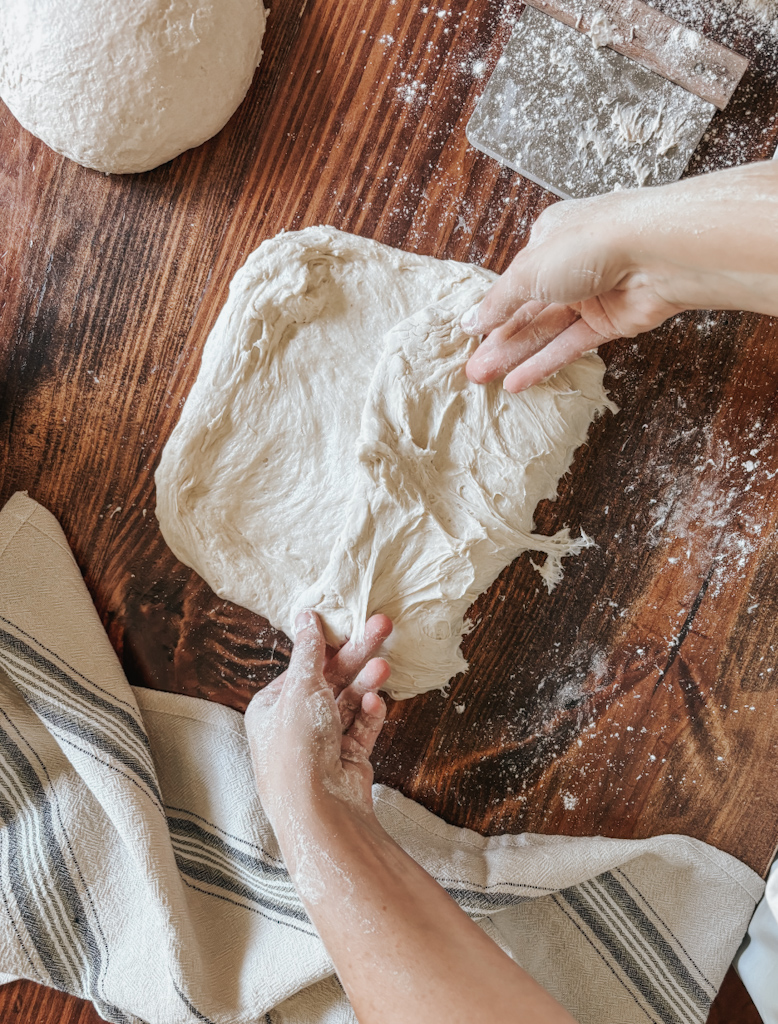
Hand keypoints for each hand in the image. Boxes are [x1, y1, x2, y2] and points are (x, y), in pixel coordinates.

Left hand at [244, 610, 392, 827]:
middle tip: (382, 626)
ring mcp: (322, 743)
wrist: (319, 809)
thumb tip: (306, 616)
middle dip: (357, 655)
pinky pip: (360, 728)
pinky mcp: (347, 759)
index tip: (349, 623)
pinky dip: (370, 715)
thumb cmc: (297, 747)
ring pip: (349, 703)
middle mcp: (295, 724)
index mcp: (272, 707)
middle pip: (331, 680)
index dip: (328, 646)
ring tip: (385, 666)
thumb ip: (309, 651)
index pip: (303, 667)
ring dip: (366, 683)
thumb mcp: (300, 688)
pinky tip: (377, 703)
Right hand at [463, 161, 777, 391]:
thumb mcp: (528, 271)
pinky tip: (518, 381)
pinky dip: (545, 363)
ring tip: (485, 378)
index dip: (493, 310)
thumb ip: (499, 302)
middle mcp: (570, 266)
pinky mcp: (611, 322)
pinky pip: (571, 346)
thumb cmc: (589, 244)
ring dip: (516, 355)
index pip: (514, 281)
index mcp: (549, 240)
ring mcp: (592, 296)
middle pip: (527, 310)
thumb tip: (472, 321)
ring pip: (546, 331)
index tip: (471, 335)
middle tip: (473, 368)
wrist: (655, 254)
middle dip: (499, 340)